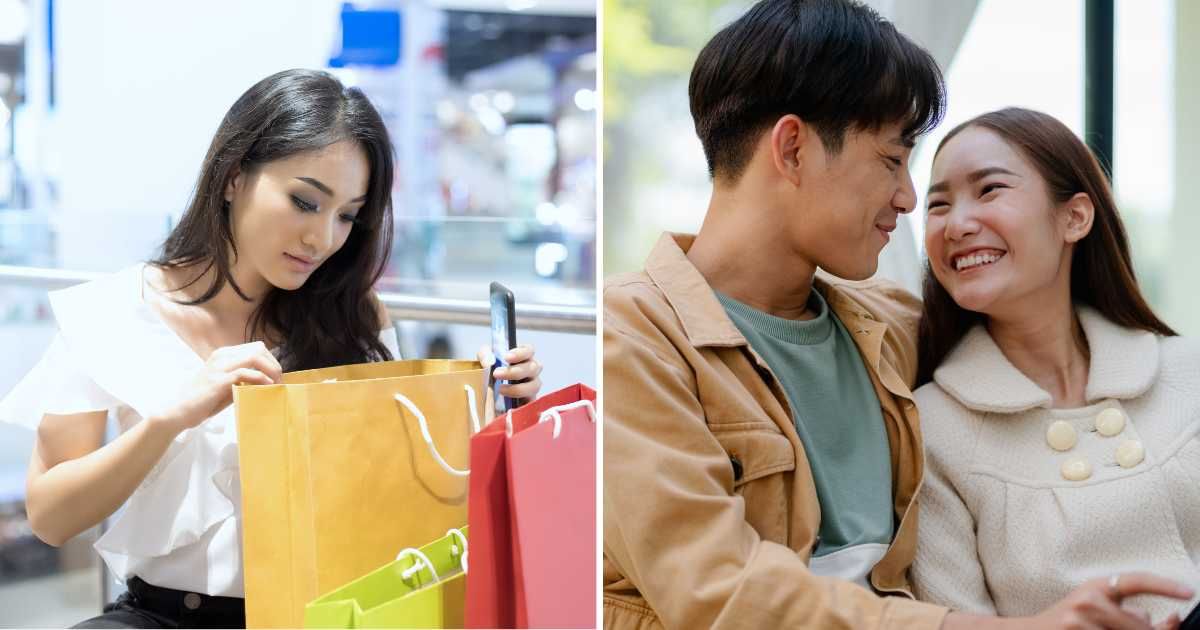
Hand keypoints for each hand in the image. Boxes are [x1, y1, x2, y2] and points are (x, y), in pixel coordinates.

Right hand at [151, 341, 282, 433]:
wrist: (178, 412)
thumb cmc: (203, 401)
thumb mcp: (226, 385)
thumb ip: (243, 380)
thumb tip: (267, 381)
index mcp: (224, 354)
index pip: (256, 348)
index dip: (271, 361)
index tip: (278, 376)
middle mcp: (222, 356)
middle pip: (259, 349)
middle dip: (274, 364)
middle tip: (280, 381)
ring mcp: (220, 366)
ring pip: (255, 357)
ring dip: (271, 370)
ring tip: (276, 385)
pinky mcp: (219, 380)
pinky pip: (246, 373)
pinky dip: (261, 379)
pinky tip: (267, 387)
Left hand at [477, 343, 542, 400]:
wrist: (486, 394)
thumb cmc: (490, 372)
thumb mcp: (484, 359)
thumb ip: (485, 355)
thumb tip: (488, 362)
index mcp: (523, 357)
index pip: (529, 350)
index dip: (520, 353)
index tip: (506, 357)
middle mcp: (531, 370)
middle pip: (533, 367)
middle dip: (515, 371)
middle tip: (496, 374)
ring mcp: (532, 386)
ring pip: (534, 386)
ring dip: (517, 388)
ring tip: (500, 390)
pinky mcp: (530, 402)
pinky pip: (531, 403)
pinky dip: (521, 403)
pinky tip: (508, 405)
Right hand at [1022, 573, 1191, 629]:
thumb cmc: (1067, 621)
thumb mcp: (1097, 609)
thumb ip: (1132, 614)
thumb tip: (1172, 620)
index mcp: (1095, 587)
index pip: (1135, 581)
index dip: (1164, 586)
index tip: (1188, 592)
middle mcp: (1088, 601)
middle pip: (1141, 626)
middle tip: (1159, 629)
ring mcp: (1080, 622)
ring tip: (1104, 628)